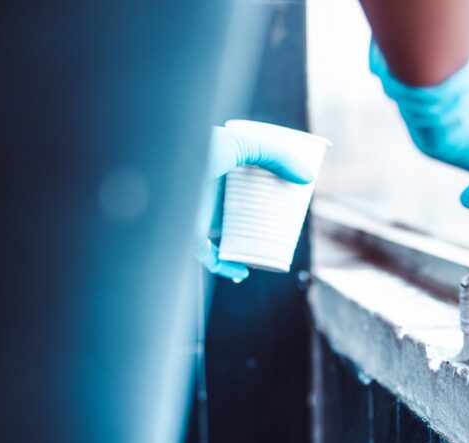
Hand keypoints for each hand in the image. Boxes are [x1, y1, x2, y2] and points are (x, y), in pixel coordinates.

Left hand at [196, 125, 313, 281]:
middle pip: (238, 208)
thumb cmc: (197, 149)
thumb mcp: (244, 144)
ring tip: (270, 249)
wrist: (160, 170)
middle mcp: (206, 191)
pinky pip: (210, 257)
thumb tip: (307, 179)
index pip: (243, 177)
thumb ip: (277, 156)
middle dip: (259, 219)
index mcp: (216, 166)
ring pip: (225, 234)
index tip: (288, 195)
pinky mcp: (190, 235)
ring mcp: (198, 214)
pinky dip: (227, 267)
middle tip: (285, 224)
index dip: (264, 185)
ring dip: (245, 245)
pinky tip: (243, 271)